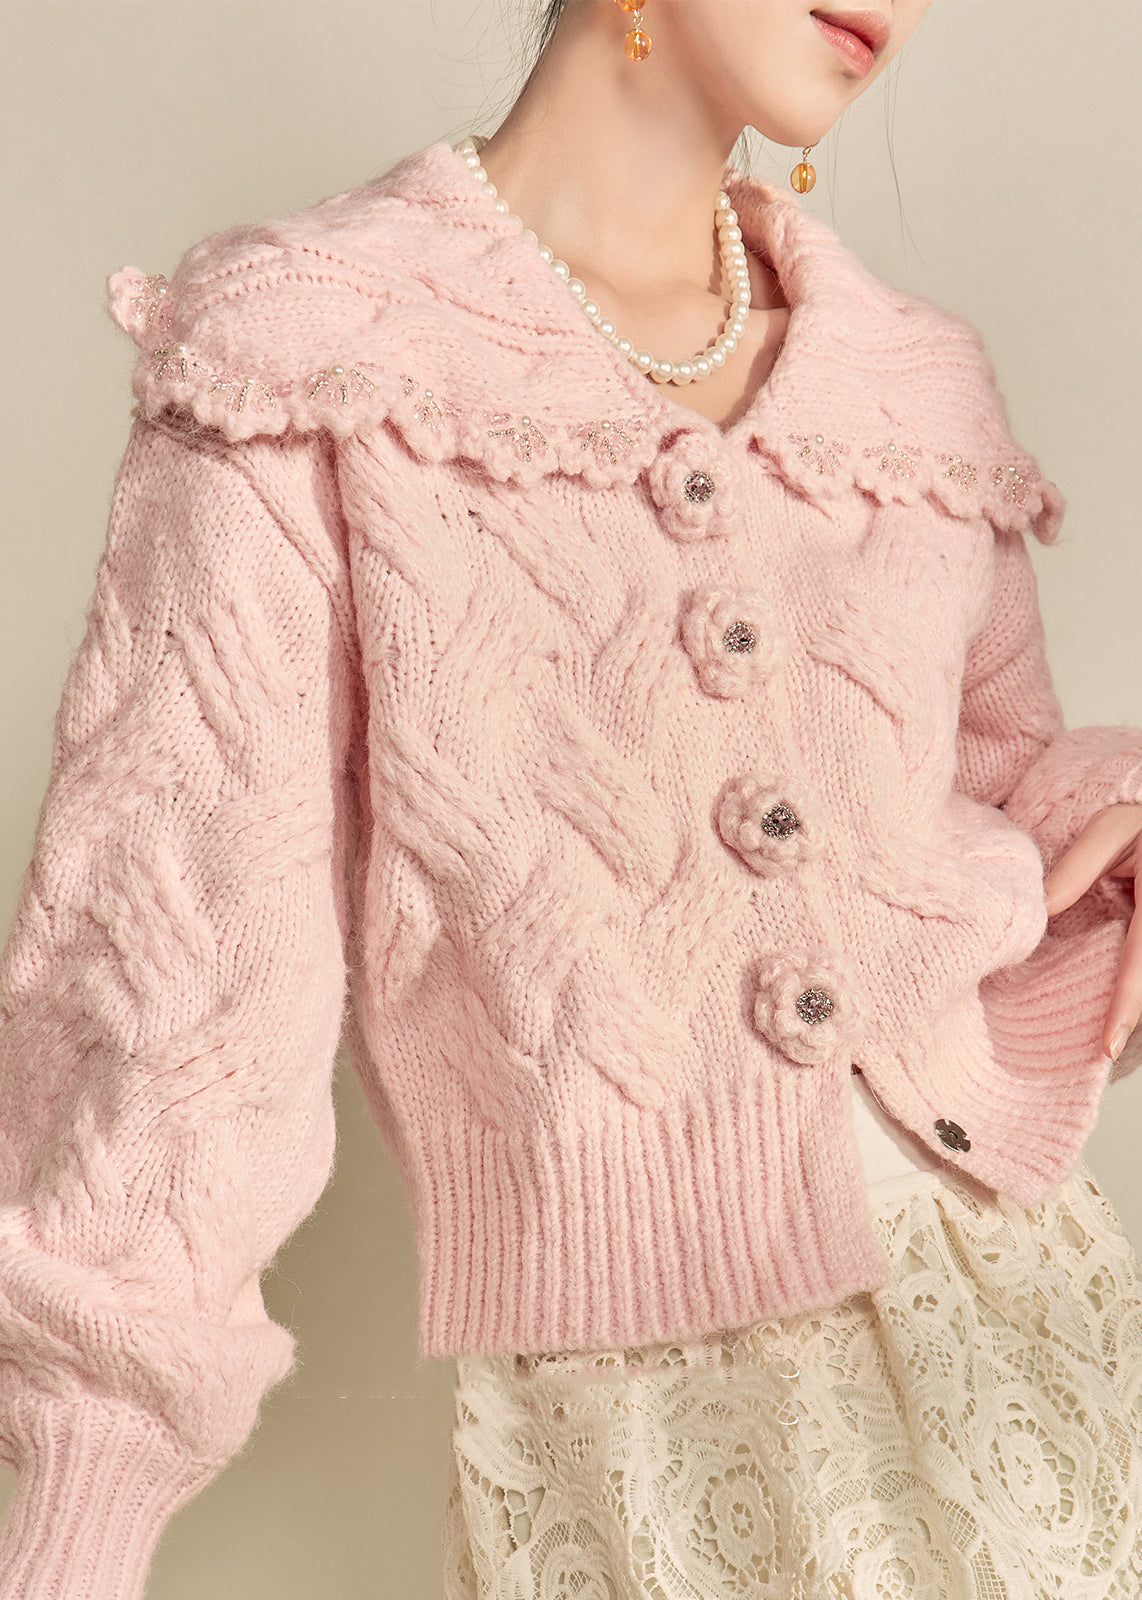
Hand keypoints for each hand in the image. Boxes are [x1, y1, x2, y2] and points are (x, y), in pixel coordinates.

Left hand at [1042, 803, 1141, 1061]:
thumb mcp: (1109, 831)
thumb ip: (1075, 870)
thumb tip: (1039, 912)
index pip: (1141, 961)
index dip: (1127, 1005)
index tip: (1108, 1047)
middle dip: (1134, 1018)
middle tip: (1103, 1053)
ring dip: (1135, 1007)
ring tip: (1109, 1039)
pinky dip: (1134, 986)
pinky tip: (1117, 1013)